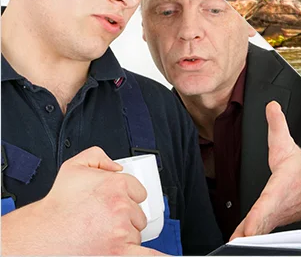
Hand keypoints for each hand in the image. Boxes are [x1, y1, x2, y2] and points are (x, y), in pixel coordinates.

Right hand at [0, 147, 163, 254]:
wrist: (41, 235)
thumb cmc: (58, 206)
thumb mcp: (73, 168)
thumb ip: (97, 156)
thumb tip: (117, 165)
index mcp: (115, 185)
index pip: (138, 191)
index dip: (126, 197)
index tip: (112, 202)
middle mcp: (121, 207)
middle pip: (137, 213)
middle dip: (123, 216)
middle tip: (101, 219)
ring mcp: (122, 231)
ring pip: (136, 232)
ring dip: (123, 233)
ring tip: (99, 232)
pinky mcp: (120, 251)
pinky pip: (148, 255)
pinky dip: (157, 256)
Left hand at [231, 101, 300, 238]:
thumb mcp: (287, 145)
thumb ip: (277, 126)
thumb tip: (271, 106)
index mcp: (281, 186)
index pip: (268, 203)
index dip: (258, 216)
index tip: (250, 227)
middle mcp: (279, 205)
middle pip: (263, 223)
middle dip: (251, 234)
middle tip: (238, 244)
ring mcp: (277, 217)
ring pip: (261, 232)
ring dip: (249, 241)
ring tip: (234, 248)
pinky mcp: (273, 223)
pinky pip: (260, 234)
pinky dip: (250, 240)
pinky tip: (238, 245)